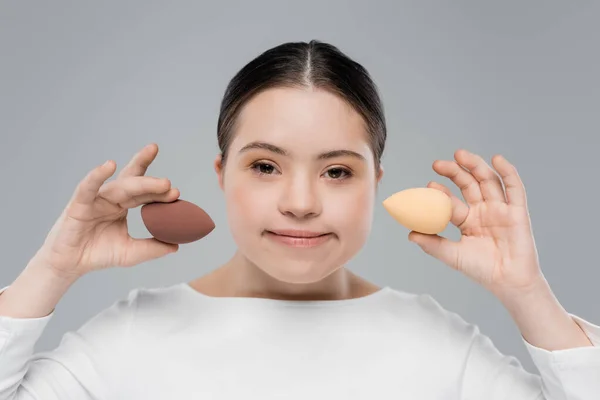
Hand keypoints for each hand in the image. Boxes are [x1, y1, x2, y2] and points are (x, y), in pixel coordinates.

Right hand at [35, 143, 180, 279]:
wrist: (70, 266)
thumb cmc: (97, 254)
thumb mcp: (131, 253)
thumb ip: (152, 248)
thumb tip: (176, 246)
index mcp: (123, 205)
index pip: (145, 193)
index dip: (159, 192)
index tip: (177, 193)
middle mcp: (111, 198)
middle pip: (134, 182)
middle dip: (152, 179)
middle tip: (169, 182)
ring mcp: (95, 199)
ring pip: (120, 186)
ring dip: (141, 182)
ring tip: (161, 183)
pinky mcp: (79, 203)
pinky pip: (88, 186)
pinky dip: (97, 175)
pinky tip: (109, 165)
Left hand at [408, 149, 543, 294]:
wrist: (508, 282)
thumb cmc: (481, 270)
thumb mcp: (453, 255)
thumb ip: (433, 244)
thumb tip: (409, 234)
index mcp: (467, 219)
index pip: (451, 200)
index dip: (441, 191)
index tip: (429, 185)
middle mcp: (483, 210)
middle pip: (468, 184)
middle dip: (454, 171)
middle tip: (437, 164)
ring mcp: (500, 209)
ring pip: (488, 181)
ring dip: (475, 165)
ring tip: (460, 154)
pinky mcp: (518, 211)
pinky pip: (514, 188)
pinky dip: (507, 172)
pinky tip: (497, 159)